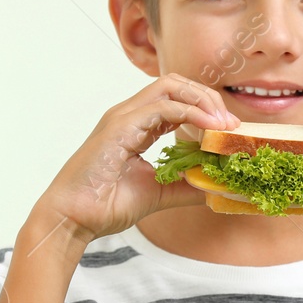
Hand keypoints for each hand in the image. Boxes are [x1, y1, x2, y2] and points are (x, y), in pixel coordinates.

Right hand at [33, 74, 237, 246]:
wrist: (72, 219)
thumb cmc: (105, 205)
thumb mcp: (158, 193)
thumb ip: (186, 186)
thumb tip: (216, 186)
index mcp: (137, 125)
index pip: (177, 99)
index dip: (206, 108)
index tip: (229, 130)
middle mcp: (130, 115)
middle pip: (176, 83)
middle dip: (208, 97)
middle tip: (230, 123)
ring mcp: (123, 117)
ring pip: (170, 86)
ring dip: (202, 100)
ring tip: (223, 124)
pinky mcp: (119, 126)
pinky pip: (162, 107)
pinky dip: (190, 114)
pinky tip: (209, 130)